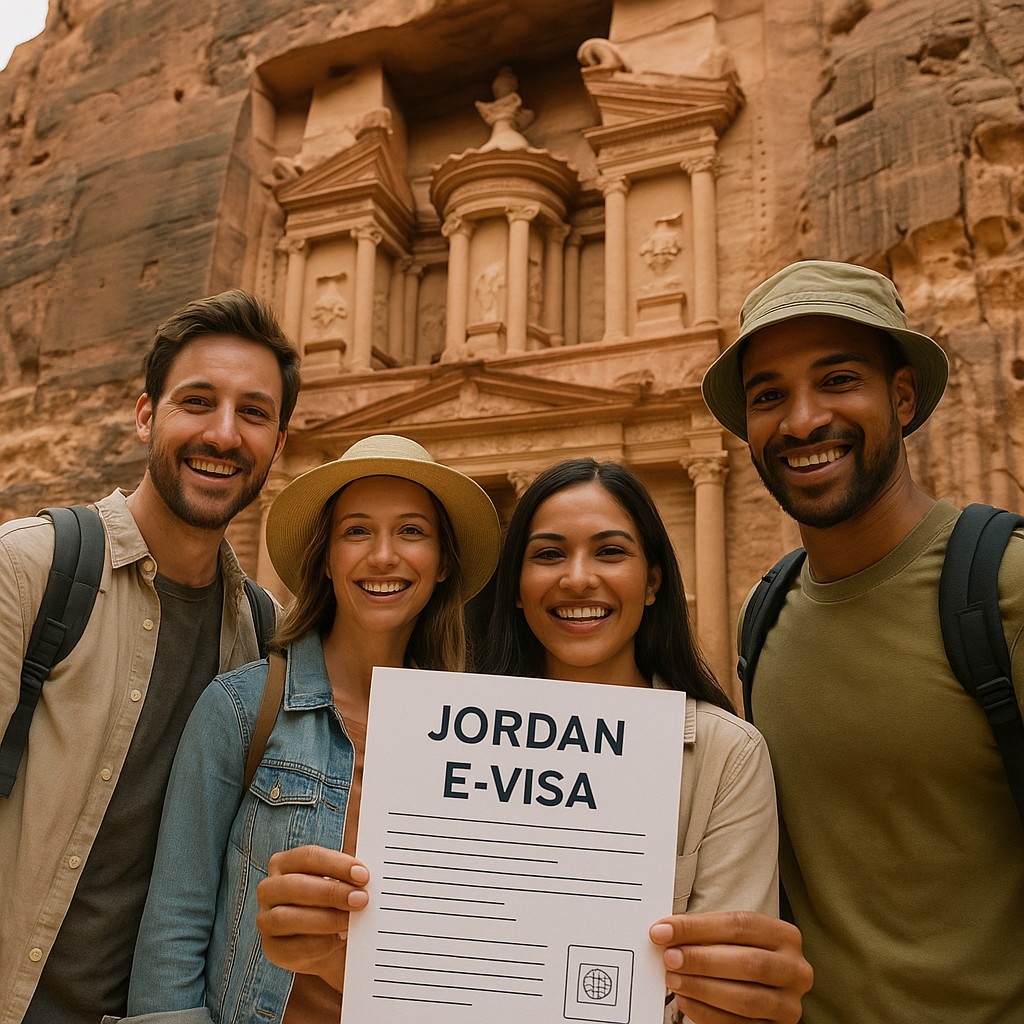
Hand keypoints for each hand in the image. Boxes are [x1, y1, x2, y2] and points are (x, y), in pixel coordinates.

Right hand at [255, 844, 369, 991]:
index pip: (308, 857)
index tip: (363, 875)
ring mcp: (266, 920)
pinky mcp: (272, 949)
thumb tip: (365, 877)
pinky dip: (319, 944)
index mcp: (284, 863)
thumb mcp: (340, 884)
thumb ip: (348, 878)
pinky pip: (292, 947)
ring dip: (324, 919)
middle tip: (361, 899)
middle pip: (294, 885)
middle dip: (331, 892)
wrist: (331, 943)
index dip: (336, 864)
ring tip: (351, 922)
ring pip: (286, 917)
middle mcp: (269, 889)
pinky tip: (338, 940)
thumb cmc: (336, 903)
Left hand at [649, 911, 811, 1022]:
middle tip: (669, 958)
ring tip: (673, 980)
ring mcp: (789, 1004)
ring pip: (746, 998)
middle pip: (748, 962)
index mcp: (785, 936)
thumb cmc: (742, 956)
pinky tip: (686, 1002)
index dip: (698, 927)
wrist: (763, 992)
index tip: (663, 930)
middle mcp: (795, 970)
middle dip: (702, 960)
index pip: (740, 925)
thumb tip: (664, 932)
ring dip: (703, 989)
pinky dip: (708, 1013)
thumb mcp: (733, 939)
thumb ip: (706, 934)